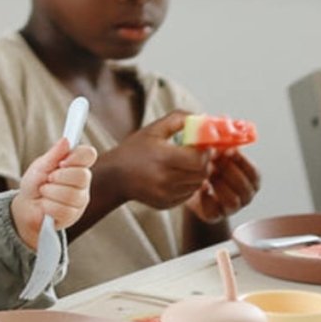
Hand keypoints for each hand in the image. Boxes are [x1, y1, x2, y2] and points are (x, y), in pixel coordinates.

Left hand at [12, 138, 98, 248]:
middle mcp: (82, 182)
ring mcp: (80, 200)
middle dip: (59, 177)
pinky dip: (48, 207)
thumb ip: (54, 155)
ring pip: (71, 195)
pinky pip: (63, 210)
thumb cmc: (34, 184)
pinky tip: (45, 206)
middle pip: (82, 176)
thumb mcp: (40, 166)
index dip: (77, 157)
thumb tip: (66, 140)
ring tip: (44, 193)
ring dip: (50, 193)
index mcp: (76, 165)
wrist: (25, 207)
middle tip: (48, 180)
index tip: (62, 162)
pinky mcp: (73, 216)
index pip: (89, 155)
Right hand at [93, 110, 212, 211]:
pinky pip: (188, 194)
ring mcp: (165, 194)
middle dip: (204, 163)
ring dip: (197, 174)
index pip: (199, 159)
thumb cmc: (134, 150)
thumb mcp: (153, 129)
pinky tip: (177, 176)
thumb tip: (202, 117)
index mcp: (163, 158)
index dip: (206, 152)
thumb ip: (178, 119)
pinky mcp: (166, 204)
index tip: (204, 146)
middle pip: (201, 173)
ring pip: (197, 185)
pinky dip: (188, 185)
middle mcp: (165, 179)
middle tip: (198, 155)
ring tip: (186, 165)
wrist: (114, 176)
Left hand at [185, 149, 260, 222]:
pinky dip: (206, 199)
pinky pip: (214, 211)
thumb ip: (224, 145)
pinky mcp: (215, 216)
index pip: (254, 173)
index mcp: (251, 180)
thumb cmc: (208, 166)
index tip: (229, 150)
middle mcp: (245, 195)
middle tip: (214, 160)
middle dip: (228, 172)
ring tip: (207, 173)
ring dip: (219, 185)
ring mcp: (232, 208)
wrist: (189, 184)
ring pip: (233, 201)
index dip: (242, 162)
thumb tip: (223, 130)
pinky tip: (201, 187)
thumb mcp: (218, 153)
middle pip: (244, 187)